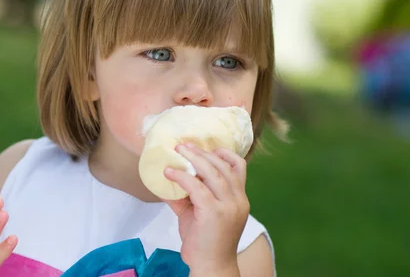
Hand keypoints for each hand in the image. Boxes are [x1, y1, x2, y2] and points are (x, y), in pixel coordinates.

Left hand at [163, 144, 248, 274]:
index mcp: (240, 199)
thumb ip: (190, 196)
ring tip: (178, 151)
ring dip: (193, 159)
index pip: (239, 167)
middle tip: (185, 145)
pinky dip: (182, 176)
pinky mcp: (213, 212)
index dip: (224, 153)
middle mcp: (238, 200)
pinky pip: (196, 187)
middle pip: (224, 166)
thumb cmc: (206, 242)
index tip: (207, 147)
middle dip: (203, 153)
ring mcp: (227, 206)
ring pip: (213, 172)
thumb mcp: (201, 214)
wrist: (211, 266)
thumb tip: (169, 180)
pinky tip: (169, 173)